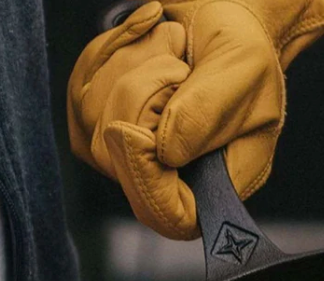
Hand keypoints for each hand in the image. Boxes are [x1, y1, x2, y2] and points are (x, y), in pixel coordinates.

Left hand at [67, 0, 323, 238]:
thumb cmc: (242, 46)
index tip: (136, 135)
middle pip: (122, 162)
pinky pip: (81, 89)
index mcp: (221, 181)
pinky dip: (110, 50)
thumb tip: (165, 152)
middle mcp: (175, 177)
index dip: (147, 186)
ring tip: (172, 46)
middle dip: (143, 95)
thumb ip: (207, 113)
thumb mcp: (242, 70)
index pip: (174, 218)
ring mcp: (134, 154)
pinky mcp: (103, 122)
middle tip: (181, 64)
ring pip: (95, 121)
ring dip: (131, 64)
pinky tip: (145, 37)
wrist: (221, 12)